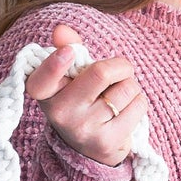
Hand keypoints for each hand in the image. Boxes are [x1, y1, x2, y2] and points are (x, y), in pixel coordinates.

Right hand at [25, 23, 149, 167]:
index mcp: (44, 93)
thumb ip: (66, 49)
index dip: (55, 64)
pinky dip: (138, 101)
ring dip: (130, 85)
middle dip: (120, 66)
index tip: (68, 52)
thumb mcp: (68, 77)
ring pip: (125, 88)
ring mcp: (83, 129)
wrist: (87, 150)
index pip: (43, 79)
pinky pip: (138, 105)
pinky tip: (124, 110)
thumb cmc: (80, 101)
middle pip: (100, 73)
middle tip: (119, 71)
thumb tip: (61, 30)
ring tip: (117, 96)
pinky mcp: (106, 142)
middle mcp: (60, 113)